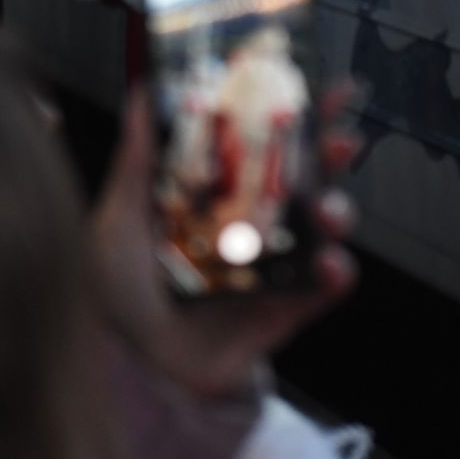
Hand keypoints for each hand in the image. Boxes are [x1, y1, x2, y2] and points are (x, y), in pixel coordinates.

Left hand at [90, 79, 361, 398]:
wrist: (127, 371)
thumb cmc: (117, 297)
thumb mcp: (118, 220)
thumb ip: (138, 160)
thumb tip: (143, 91)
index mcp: (220, 195)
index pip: (267, 143)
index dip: (302, 113)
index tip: (329, 86)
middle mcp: (253, 223)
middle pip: (308, 175)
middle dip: (334, 152)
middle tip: (342, 140)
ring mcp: (275, 266)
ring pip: (325, 227)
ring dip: (338, 209)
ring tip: (327, 208)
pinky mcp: (286, 309)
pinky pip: (325, 288)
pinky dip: (337, 273)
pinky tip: (330, 263)